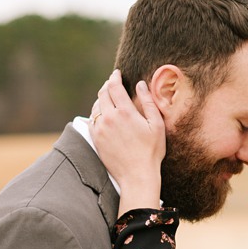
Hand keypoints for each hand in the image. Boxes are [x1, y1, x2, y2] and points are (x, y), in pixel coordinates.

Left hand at [89, 70, 164, 211]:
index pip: (114, 87)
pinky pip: (91, 120)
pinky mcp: (95, 139)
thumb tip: (140, 84)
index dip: (115, 77)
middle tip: (112, 83)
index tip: (116, 73)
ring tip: (108, 97)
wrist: (136, 175)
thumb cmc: (151, 151)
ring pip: (96, 106)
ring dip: (101, 99)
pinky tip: (102, 113)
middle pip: (102, 94)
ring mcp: (99, 129)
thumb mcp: (156, 124)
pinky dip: (96, 112)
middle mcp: (109, 118)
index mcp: (125, 112)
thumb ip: (148, 102)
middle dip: (107, 85)